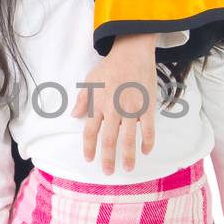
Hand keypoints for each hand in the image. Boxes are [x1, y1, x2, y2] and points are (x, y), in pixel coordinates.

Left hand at [74, 33, 156, 173]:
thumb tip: (74, 116)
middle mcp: (113, 110)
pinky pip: (148, 129)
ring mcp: (131, 109)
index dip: (89, 148)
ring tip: (127, 168)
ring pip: (128, 139)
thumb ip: (82, 99)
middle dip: (107, 159)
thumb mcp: (90, 80)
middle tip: (108, 172)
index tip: (89, 159)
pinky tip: (145, 151)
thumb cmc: (110, 66)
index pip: (90, 132)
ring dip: (127, 156)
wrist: (132, 52)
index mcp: (98, 104)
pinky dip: (147, 142)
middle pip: (108, 140)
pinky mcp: (147, 107)